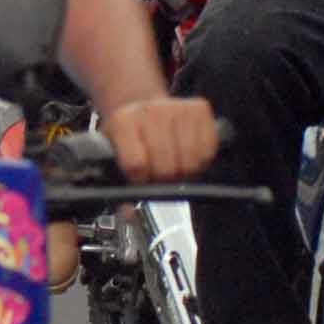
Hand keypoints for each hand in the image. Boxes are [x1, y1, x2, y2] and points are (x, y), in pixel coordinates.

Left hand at [102, 95, 218, 183]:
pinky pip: (208, 150)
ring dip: (184, 171)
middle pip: (166, 167)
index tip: (141, 179)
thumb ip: (120, 188)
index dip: (141, 181)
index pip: (136, 165)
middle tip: (159, 174)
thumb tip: (129, 216)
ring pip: (190, 161)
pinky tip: (188, 154)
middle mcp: (150, 110)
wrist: (142, 108)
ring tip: (173, 164)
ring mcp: (177, 107)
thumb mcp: (114, 156)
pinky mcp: (200, 107)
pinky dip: (201, 160)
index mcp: (123, 121)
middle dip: (164, 179)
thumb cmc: (130, 136)